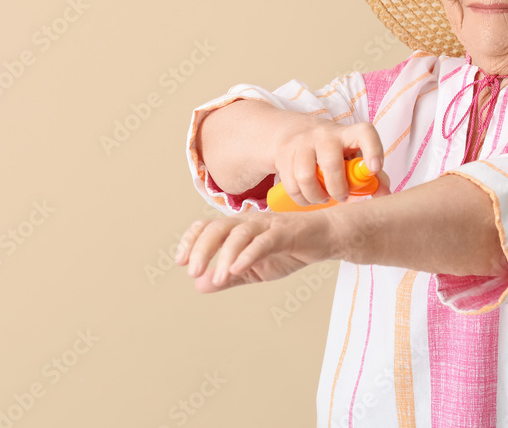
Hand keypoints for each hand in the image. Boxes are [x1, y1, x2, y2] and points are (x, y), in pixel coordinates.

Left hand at [174, 209, 336, 293]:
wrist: (326, 238)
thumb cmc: (290, 250)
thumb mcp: (255, 269)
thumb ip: (229, 277)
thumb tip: (200, 285)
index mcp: (238, 228)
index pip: (207, 227)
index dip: (191, 241)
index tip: (180, 262)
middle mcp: (249, 222)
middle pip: (217, 227)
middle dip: (201, 248)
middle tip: (192, 271)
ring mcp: (268, 225)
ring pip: (239, 233)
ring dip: (224, 255)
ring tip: (217, 278)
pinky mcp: (286, 232)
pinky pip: (264, 241)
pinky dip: (248, 254)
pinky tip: (237, 269)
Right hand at [270, 118, 383, 206]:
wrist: (290, 131)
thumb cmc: (330, 148)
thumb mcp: (350, 152)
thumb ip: (368, 173)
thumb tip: (385, 193)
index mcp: (347, 133)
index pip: (365, 133)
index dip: (373, 150)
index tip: (374, 169)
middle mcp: (324, 135)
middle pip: (331, 163)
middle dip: (338, 188)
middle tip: (341, 197)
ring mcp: (301, 143)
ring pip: (306, 177)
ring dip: (316, 196)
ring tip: (322, 198)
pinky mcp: (283, 154)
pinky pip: (291, 184)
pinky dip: (301, 198)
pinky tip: (308, 197)